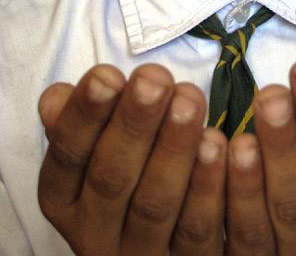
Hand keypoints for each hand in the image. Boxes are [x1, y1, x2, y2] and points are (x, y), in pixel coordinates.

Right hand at [38, 63, 227, 255]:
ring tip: (189, 100)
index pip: (68, 156)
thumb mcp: (93, 146)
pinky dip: (209, 184)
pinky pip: (197, 226)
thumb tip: (57, 97)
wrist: (159, 235)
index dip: (86, 115)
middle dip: (133, 123)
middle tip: (155, 81)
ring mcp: (138, 254)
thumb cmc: (124, 165)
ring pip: (155, 204)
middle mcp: (95, 233)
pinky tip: (220, 143)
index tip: (107, 75)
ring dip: (174, 148)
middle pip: (112, 178)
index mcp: (65, 199)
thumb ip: (79, 120)